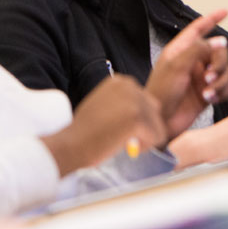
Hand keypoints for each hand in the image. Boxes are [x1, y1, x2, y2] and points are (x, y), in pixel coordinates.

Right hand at [41, 74, 166, 175]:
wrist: (70, 144)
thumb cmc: (85, 130)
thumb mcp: (105, 104)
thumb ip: (125, 103)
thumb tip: (147, 113)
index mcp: (122, 81)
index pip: (146, 102)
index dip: (136, 120)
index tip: (117, 127)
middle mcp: (130, 86)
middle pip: (155, 111)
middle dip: (144, 128)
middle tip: (122, 137)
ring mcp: (134, 102)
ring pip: (157, 126)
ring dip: (144, 139)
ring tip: (121, 141)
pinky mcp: (137, 119)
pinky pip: (156, 137)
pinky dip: (145, 147)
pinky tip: (125, 146)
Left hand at [146, 9, 227, 135]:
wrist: (160, 122)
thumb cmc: (161, 93)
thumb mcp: (177, 65)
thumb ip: (199, 49)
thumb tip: (219, 40)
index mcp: (181, 50)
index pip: (198, 29)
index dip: (211, 19)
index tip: (225, 11)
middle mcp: (193, 62)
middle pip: (218, 52)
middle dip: (219, 63)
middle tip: (209, 76)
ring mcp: (201, 78)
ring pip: (225, 70)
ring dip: (220, 81)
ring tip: (208, 92)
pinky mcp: (208, 93)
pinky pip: (225, 87)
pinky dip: (221, 92)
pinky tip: (211, 99)